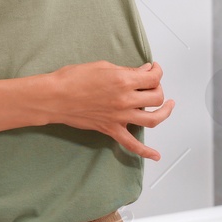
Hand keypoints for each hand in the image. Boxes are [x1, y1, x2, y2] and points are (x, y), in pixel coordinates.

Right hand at [45, 60, 173, 160]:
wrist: (54, 97)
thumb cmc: (72, 79)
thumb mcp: (101, 66)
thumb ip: (125, 70)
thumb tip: (142, 71)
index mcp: (123, 80)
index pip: (152, 77)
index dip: (157, 71)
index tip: (153, 69)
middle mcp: (125, 99)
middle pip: (156, 96)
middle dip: (158, 87)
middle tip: (152, 83)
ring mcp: (120, 116)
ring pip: (153, 118)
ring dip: (164, 112)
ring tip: (167, 106)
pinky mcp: (111, 129)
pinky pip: (132, 144)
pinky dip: (145, 151)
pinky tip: (156, 155)